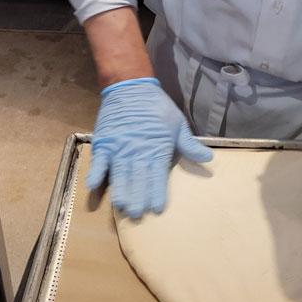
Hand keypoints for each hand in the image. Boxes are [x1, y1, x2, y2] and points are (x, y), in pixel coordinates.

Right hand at [87, 78, 212, 217]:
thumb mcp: (177, 124)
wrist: (131, 86)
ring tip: (121, 208)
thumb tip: (209, 158)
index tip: (157, 208)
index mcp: (156, 147)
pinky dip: (95, 173)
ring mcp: (119, 147)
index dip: (157, 192)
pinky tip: (93, 187)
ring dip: (120, 191)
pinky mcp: (104, 142)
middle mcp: (137, 150)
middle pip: (137, 178)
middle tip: (137, 215)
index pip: (157, 174)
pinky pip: (99, 160)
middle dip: (137, 198)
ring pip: (119, 173)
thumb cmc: (157, 107)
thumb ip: (189, 145)